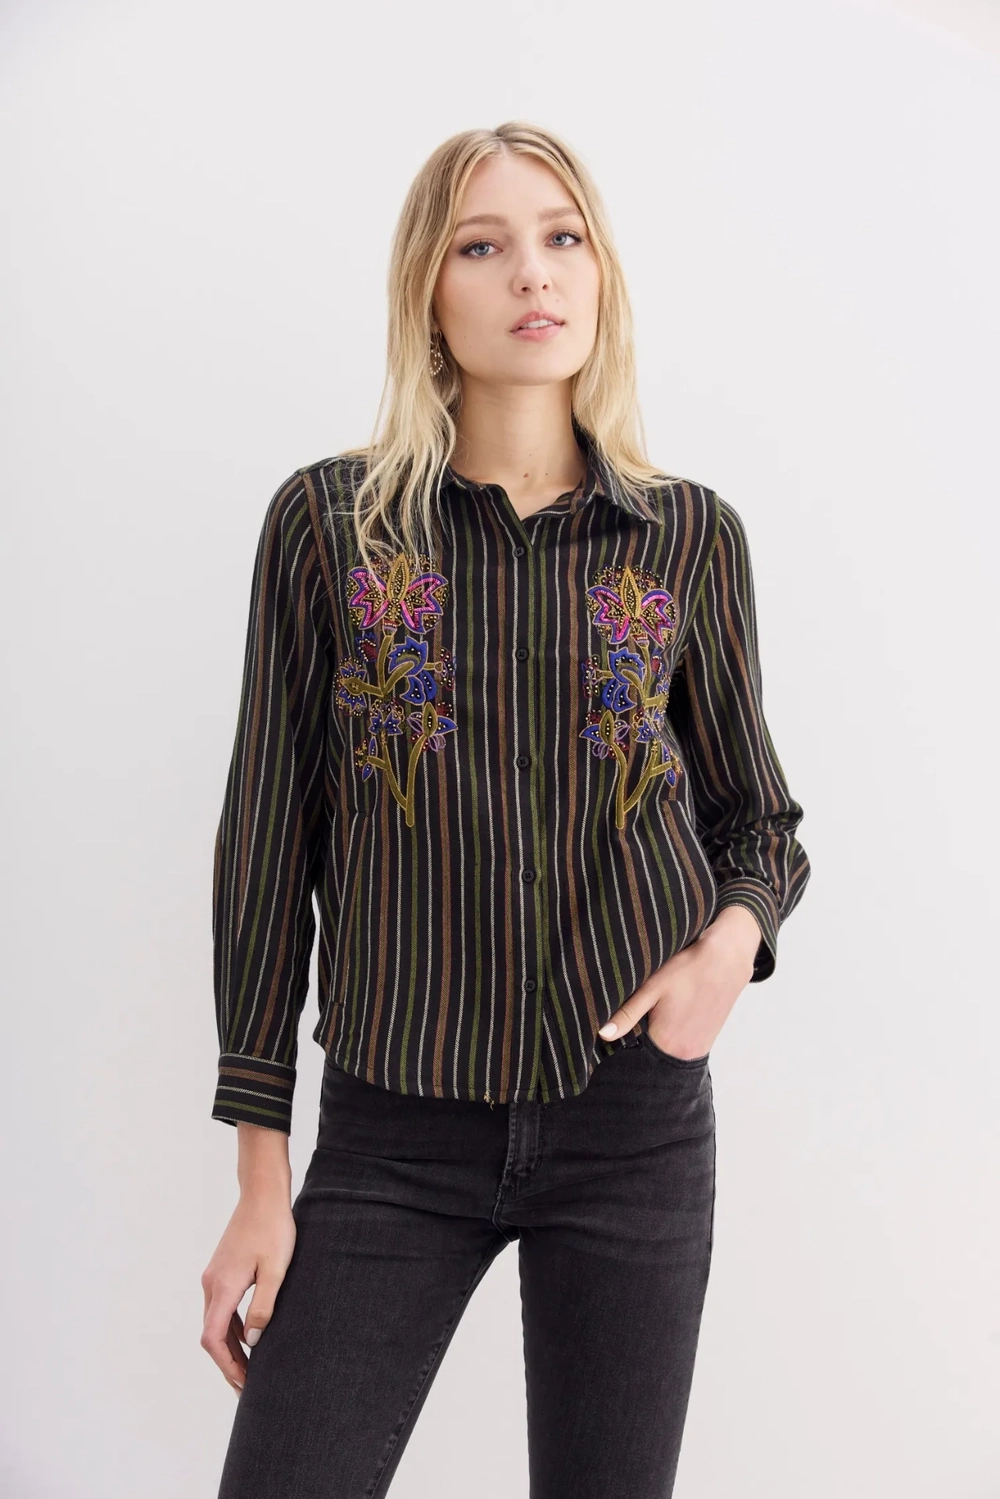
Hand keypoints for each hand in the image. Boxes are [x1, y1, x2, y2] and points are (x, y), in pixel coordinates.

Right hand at [201, 1173, 296, 1393]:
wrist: (263, 1194)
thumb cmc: (273, 1228)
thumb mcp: (275, 1271)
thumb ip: (263, 1308)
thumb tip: (252, 1343)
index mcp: (222, 1287)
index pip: (213, 1339)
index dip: (226, 1366)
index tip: (243, 1385)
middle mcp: (211, 1284)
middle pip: (212, 1335)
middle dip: (228, 1363)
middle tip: (247, 1387)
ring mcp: (214, 1276)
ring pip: (216, 1322)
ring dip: (230, 1347)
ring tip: (250, 1369)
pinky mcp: (222, 1269)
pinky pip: (222, 1308)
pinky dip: (232, 1328)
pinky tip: (249, 1337)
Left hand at [597, 904, 762, 1057]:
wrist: (729, 957)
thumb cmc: (688, 967)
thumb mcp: (652, 987)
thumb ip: (627, 1013)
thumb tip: (603, 1035)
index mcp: (668, 1044)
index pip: (635, 1053)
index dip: (625, 1040)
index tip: (621, 1026)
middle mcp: (686, 1054)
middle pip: (652, 1052)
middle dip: (641, 1039)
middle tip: (643, 1013)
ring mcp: (700, 1049)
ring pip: (668, 1048)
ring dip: (659, 1036)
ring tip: (662, 1011)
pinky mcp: (708, 1041)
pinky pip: (683, 1043)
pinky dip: (675, 1033)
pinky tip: (675, 1012)